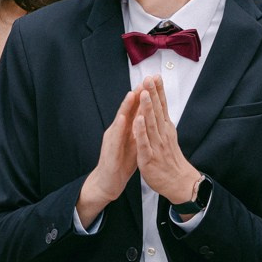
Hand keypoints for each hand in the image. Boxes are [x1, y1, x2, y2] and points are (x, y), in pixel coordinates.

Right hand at [78, 89, 141, 225]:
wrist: (108, 181)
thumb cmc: (121, 162)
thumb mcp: (134, 142)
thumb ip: (139, 128)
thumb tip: (149, 116)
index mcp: (125, 128)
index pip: (136, 109)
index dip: (144, 96)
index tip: (153, 83)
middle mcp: (117, 130)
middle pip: (127, 110)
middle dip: (136, 95)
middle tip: (144, 80)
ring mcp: (112, 139)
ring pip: (120, 120)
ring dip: (125, 107)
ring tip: (132, 93)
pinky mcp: (110, 151)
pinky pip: (115, 138)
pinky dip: (120, 127)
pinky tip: (123, 118)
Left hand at [132, 77, 200, 204]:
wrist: (179, 183)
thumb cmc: (171, 161)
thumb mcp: (169, 137)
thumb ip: (163, 122)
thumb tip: (161, 107)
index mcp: (166, 129)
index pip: (162, 106)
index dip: (158, 91)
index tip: (155, 76)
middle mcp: (163, 134)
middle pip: (157, 111)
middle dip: (152, 94)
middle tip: (150, 78)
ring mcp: (156, 145)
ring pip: (151, 124)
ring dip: (147, 107)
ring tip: (144, 93)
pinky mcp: (149, 157)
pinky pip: (144, 142)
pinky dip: (141, 131)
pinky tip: (138, 120)